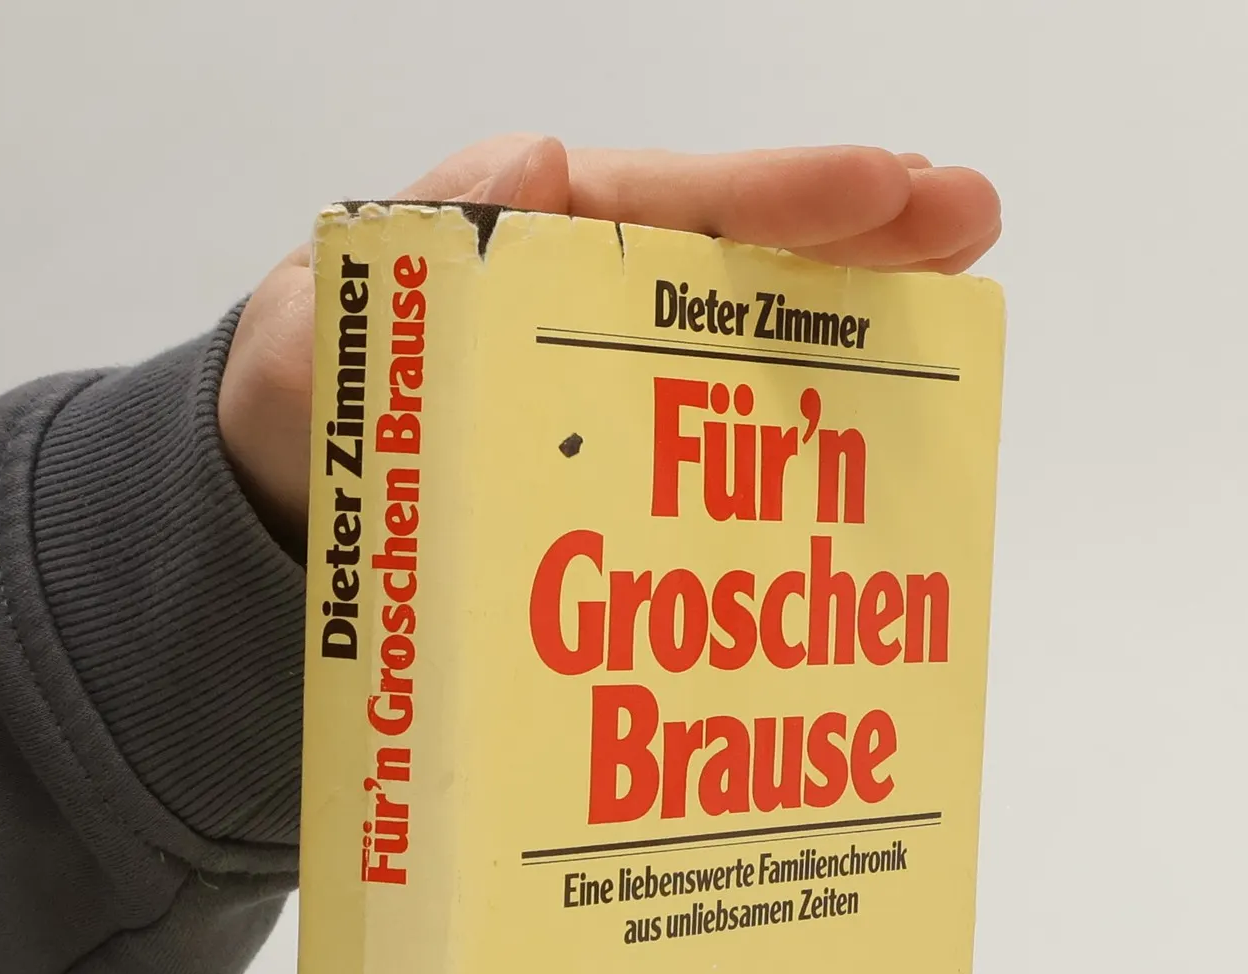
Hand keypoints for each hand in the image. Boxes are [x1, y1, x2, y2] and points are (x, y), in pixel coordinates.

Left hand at [218, 136, 1001, 550]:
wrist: (275, 529)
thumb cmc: (298, 412)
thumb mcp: (314, 332)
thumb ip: (402, 265)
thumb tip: (532, 171)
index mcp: (530, 245)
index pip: (675, 207)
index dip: (785, 197)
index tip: (888, 187)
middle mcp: (592, 312)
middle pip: (745, 263)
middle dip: (861, 238)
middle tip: (972, 223)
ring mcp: (618, 401)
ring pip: (753, 355)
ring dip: (858, 336)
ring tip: (959, 319)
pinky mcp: (623, 484)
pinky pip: (721, 467)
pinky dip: (798, 464)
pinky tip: (872, 476)